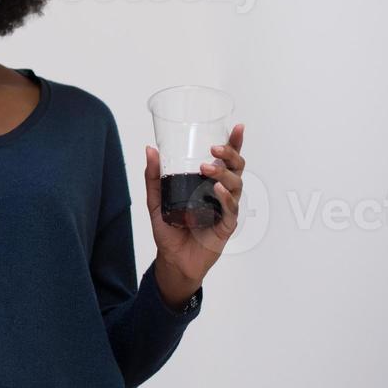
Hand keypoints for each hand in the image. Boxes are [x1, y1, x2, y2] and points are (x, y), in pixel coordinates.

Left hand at [144, 123, 246, 304]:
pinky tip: (215, 189)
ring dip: (223, 174)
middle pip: (237, 169)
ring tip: (207, 169)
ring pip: (235, 186)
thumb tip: (150, 149)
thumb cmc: (169, 230)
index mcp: (209, 184)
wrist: (172, 260)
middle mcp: (220, 194)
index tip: (238, 127)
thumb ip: (154, 177)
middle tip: (214, 149)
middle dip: (230, 155)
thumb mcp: (156, 200)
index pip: (226, 161)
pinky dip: (225, 197)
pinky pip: (230, 209)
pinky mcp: (226, 226)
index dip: (235, 144)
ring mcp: (226, 209)